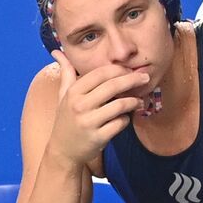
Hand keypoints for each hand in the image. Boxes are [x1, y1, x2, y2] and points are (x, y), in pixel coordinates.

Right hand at [45, 50, 146, 166]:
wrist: (62, 151)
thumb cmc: (65, 120)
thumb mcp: (62, 95)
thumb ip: (65, 73)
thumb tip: (57, 51)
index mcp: (73, 92)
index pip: (101, 73)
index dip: (119, 69)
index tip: (130, 70)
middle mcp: (80, 105)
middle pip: (113, 86)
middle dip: (133, 80)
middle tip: (145, 78)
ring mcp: (89, 122)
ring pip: (120, 105)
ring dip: (134, 101)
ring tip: (139, 101)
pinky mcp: (98, 137)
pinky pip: (120, 123)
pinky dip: (126, 119)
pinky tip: (125, 118)